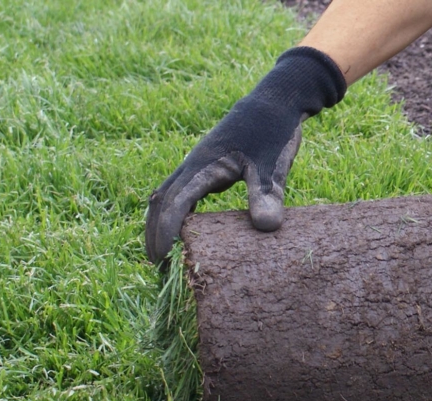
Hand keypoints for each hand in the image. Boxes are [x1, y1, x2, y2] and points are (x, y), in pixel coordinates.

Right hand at [145, 47, 345, 264]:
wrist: (276, 103)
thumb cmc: (274, 133)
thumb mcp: (274, 167)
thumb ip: (268, 195)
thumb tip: (265, 228)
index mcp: (204, 166)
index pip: (175, 203)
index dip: (166, 231)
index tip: (161, 258)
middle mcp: (193, 165)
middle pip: (162, 201)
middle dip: (155, 231)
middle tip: (156, 265)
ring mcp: (197, 165)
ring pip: (168, 195)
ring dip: (161, 222)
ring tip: (163, 254)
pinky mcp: (207, 166)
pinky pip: (182, 191)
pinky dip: (176, 212)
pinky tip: (185, 231)